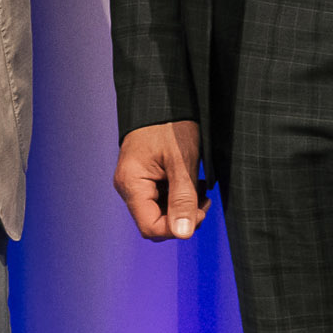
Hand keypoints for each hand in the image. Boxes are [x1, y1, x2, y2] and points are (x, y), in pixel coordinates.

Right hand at [114, 121, 204, 243]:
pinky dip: (178, 197)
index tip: (200, 212)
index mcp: (131, 184)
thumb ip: (182, 199)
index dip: (177, 227)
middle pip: (154, 222)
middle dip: (181, 218)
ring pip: (159, 212)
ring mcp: (135, 183)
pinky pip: (160, 199)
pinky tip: (192, 184)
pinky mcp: (144, 178)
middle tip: (203, 201)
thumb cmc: (169, 126)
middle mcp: (129, 187)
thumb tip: (183, 233)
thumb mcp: (181, 162)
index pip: (150, 227)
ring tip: (200, 189)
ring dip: (182, 207)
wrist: (161, 99)